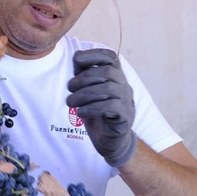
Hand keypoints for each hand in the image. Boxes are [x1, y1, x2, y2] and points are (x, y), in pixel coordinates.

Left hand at [66, 49, 136, 167]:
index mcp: (115, 77)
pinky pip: (111, 107)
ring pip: (109, 89)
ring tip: (71, 102)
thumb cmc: (98, 114)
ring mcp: (127, 101)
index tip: (76, 59)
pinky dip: (92, 108)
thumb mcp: (88, 93)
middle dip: (84, 78)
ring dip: (85, 94)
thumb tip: (76, 58)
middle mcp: (124, 86)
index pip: (110, 57)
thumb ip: (84, 76)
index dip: (94, 54)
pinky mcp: (125, 116)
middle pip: (107, 72)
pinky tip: (81, 113)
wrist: (110, 141)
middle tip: (69, 88)